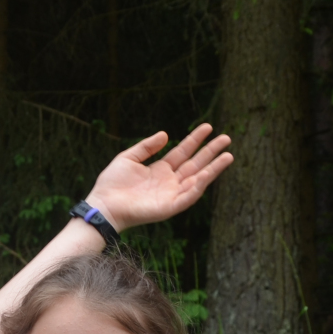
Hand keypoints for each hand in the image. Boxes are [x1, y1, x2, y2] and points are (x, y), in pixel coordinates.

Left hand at [84, 124, 232, 230]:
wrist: (104, 205)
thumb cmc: (112, 184)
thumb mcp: (128, 158)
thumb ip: (147, 147)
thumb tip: (166, 134)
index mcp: (160, 170)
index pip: (183, 152)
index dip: (195, 140)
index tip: (208, 127)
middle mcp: (169, 182)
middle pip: (195, 164)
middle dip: (211, 152)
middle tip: (227, 138)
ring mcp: (172, 195)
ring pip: (198, 179)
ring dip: (213, 169)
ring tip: (228, 156)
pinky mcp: (170, 207)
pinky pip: (189, 196)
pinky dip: (199, 186)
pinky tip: (208, 174)